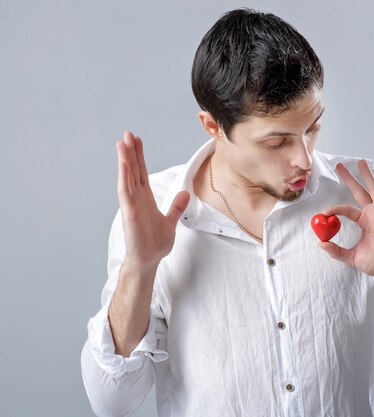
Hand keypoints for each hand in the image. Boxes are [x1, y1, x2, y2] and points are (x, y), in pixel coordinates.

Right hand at [116, 131, 189, 269]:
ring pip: (127, 177)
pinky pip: (125, 192)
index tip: (137, 141)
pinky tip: (124, 165)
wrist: (149, 260)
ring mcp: (131, 204)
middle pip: (133, 170)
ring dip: (124, 160)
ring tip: (122, 143)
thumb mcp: (170, 221)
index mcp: (145, 198)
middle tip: (128, 134)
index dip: (140, 156)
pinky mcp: (130, 212)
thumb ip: (176, 206)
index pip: (142, 173)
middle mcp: (137, 198)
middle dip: (131, 152)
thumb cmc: (155, 243)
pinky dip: (124, 177)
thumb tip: (184, 193)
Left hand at [319, 160, 373, 283]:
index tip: (324, 213)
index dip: (335, 209)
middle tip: (339, 165)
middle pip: (359, 192)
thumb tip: (320, 243)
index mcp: (364, 222)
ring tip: (361, 162)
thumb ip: (336, 251)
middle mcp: (373, 214)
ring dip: (368, 176)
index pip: (346, 209)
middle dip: (349, 178)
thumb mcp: (352, 257)